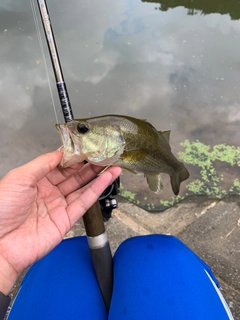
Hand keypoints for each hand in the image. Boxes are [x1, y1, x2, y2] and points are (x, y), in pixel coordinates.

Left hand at [0, 150, 120, 294]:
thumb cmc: (0, 210)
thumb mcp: (19, 178)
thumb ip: (43, 164)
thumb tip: (61, 153)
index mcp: (36, 180)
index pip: (60, 164)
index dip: (75, 156)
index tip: (88, 147)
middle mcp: (49, 192)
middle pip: (74, 175)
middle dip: (89, 164)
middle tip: (104, 154)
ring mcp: (59, 206)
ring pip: (82, 187)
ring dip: (98, 176)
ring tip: (111, 164)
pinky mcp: (66, 220)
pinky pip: (84, 201)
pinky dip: (97, 189)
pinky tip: (106, 179)